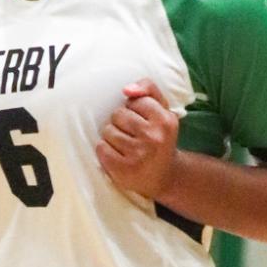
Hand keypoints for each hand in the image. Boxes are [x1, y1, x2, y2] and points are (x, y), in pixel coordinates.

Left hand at [97, 80, 179, 200]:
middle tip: (134, 136)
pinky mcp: (123, 169)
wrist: (165, 176)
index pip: (135, 101)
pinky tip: (118, 156)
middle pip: (118, 114)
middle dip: (122, 123)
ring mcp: (138, 155)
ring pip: (108, 130)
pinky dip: (105, 151)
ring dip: (113, 137)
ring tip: (126, 146)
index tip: (143, 121)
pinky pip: (101, 148)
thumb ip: (149, 89)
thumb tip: (127, 90)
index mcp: (165, 121)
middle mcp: (154, 137)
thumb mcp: (163, 110)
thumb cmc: (159, 137)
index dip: (135, 110)